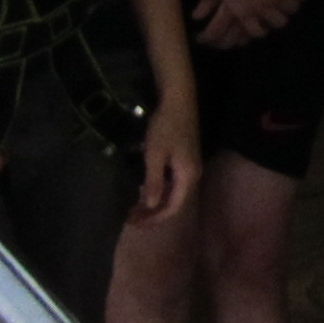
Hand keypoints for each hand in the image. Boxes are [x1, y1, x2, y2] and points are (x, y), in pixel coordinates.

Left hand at [134, 83, 199, 222]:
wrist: (178, 100)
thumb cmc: (165, 127)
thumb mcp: (155, 154)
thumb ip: (154, 182)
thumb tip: (152, 206)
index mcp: (188, 176)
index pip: (172, 208)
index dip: (154, 219)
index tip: (133, 222)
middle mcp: (193, 175)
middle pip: (174, 204)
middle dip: (153, 214)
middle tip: (130, 218)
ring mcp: (190, 167)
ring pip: (173, 194)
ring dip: (155, 203)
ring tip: (135, 207)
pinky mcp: (185, 160)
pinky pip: (173, 184)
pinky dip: (159, 191)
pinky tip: (144, 189)